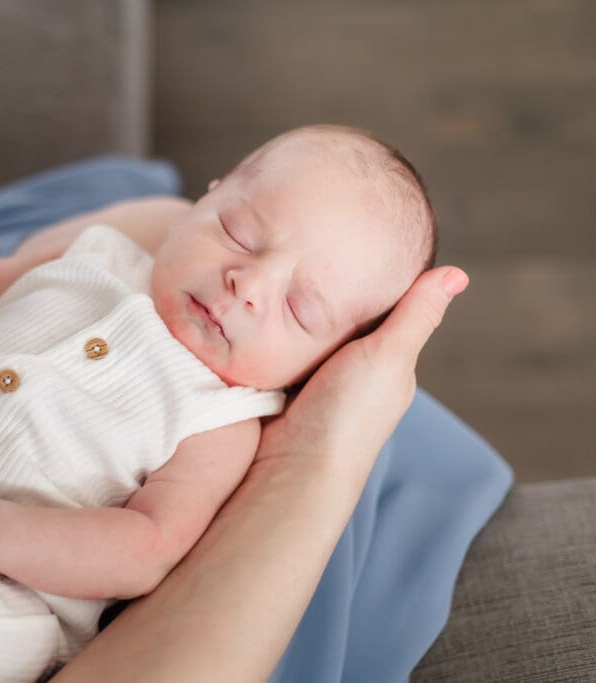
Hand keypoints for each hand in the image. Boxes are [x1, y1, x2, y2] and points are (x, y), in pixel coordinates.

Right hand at [256, 266, 468, 466]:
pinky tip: (255, 311)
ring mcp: (310, 381)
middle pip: (337, 318)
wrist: (291, 467)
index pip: (379, 309)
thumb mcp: (389, 356)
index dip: (365, 277)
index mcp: (384, 364)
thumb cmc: (349, 415)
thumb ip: (415, 315)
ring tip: (273, 269)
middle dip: (321, 291)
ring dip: (289, 312)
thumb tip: (459, 272)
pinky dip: (266, 332)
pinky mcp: (275, 386)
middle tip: (302, 247)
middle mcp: (350, 372)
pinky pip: (273, 348)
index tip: (349, 239)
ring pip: (302, 332)